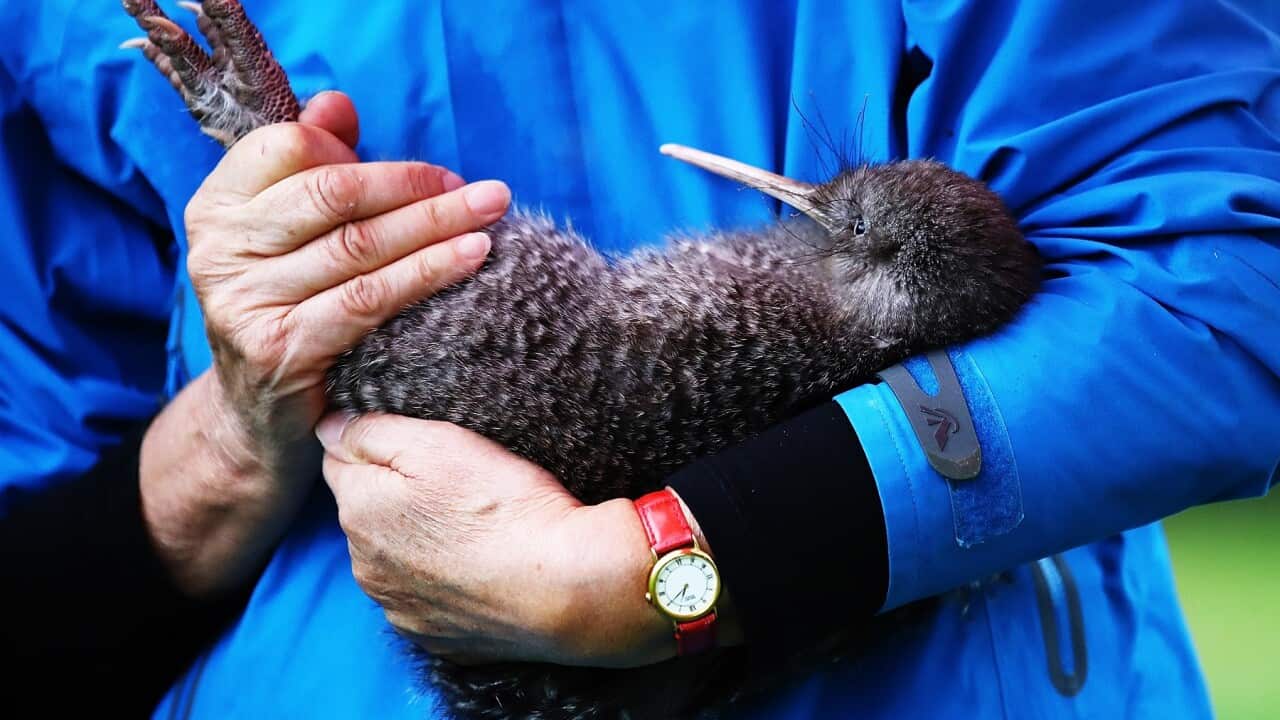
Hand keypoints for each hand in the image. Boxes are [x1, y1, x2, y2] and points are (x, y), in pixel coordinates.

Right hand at [186, 91, 508, 453]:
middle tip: (484, 192)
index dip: (366, 155)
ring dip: (436, 226)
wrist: (257, 414)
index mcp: (217, 206)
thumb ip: (312, 167)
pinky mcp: (279, 348)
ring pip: (359, 246)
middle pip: (333, 193)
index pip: (290, 147)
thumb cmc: (290, 308)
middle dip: (418, 187)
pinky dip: (427, 274)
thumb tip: (337, 103)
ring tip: (490, 215)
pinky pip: (369, 299)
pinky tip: (471, 258)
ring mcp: (243, 300)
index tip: (434, 174)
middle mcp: (218, 249)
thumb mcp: (292, 235)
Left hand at [316, 413, 716, 666]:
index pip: (338, 458)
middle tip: (454, 481)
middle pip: (364, 512)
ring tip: (472, 524)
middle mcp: (365, 567)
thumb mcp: (436, 443)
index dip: (376, 442)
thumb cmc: (503, 506)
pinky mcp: (438, 638)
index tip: (417, 442)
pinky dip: (445, 580)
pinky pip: (428, 598)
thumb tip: (328, 427)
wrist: (566, 587)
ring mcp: (400, 609)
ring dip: (417, 540)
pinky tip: (481, 565)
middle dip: (393, 493)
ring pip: (393, 558)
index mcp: (357, 511)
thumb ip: (370, 432)